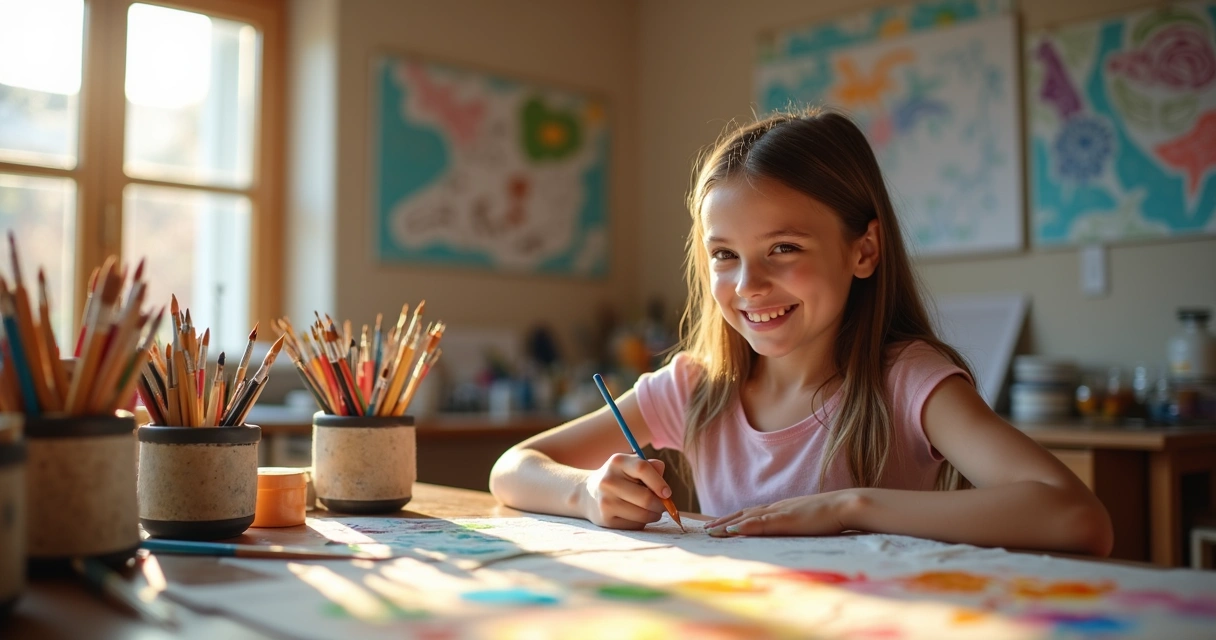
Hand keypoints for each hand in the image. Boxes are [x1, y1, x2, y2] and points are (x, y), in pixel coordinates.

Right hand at [579, 453, 671, 529]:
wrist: (588, 494)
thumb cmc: (619, 479)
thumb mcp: (631, 466)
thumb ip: (650, 467)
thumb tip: (662, 474)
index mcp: (617, 462)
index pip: (643, 469)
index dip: (659, 482)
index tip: (667, 493)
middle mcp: (608, 480)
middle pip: (646, 497)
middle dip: (661, 505)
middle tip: (663, 506)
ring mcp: (605, 501)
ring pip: (642, 514)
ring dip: (654, 515)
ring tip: (653, 511)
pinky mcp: (605, 519)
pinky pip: (635, 525)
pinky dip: (642, 522)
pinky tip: (637, 516)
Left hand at [704, 490, 864, 536]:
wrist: (846, 505)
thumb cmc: (831, 515)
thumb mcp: (808, 521)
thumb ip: (795, 525)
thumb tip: (788, 532)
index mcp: (781, 509)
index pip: (751, 513)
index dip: (732, 518)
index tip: (717, 525)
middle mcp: (776, 508)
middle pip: (743, 514)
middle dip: (722, 521)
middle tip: (704, 529)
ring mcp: (780, 513)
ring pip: (747, 517)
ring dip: (726, 523)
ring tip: (709, 530)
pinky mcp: (786, 520)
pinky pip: (761, 523)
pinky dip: (744, 526)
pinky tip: (731, 530)